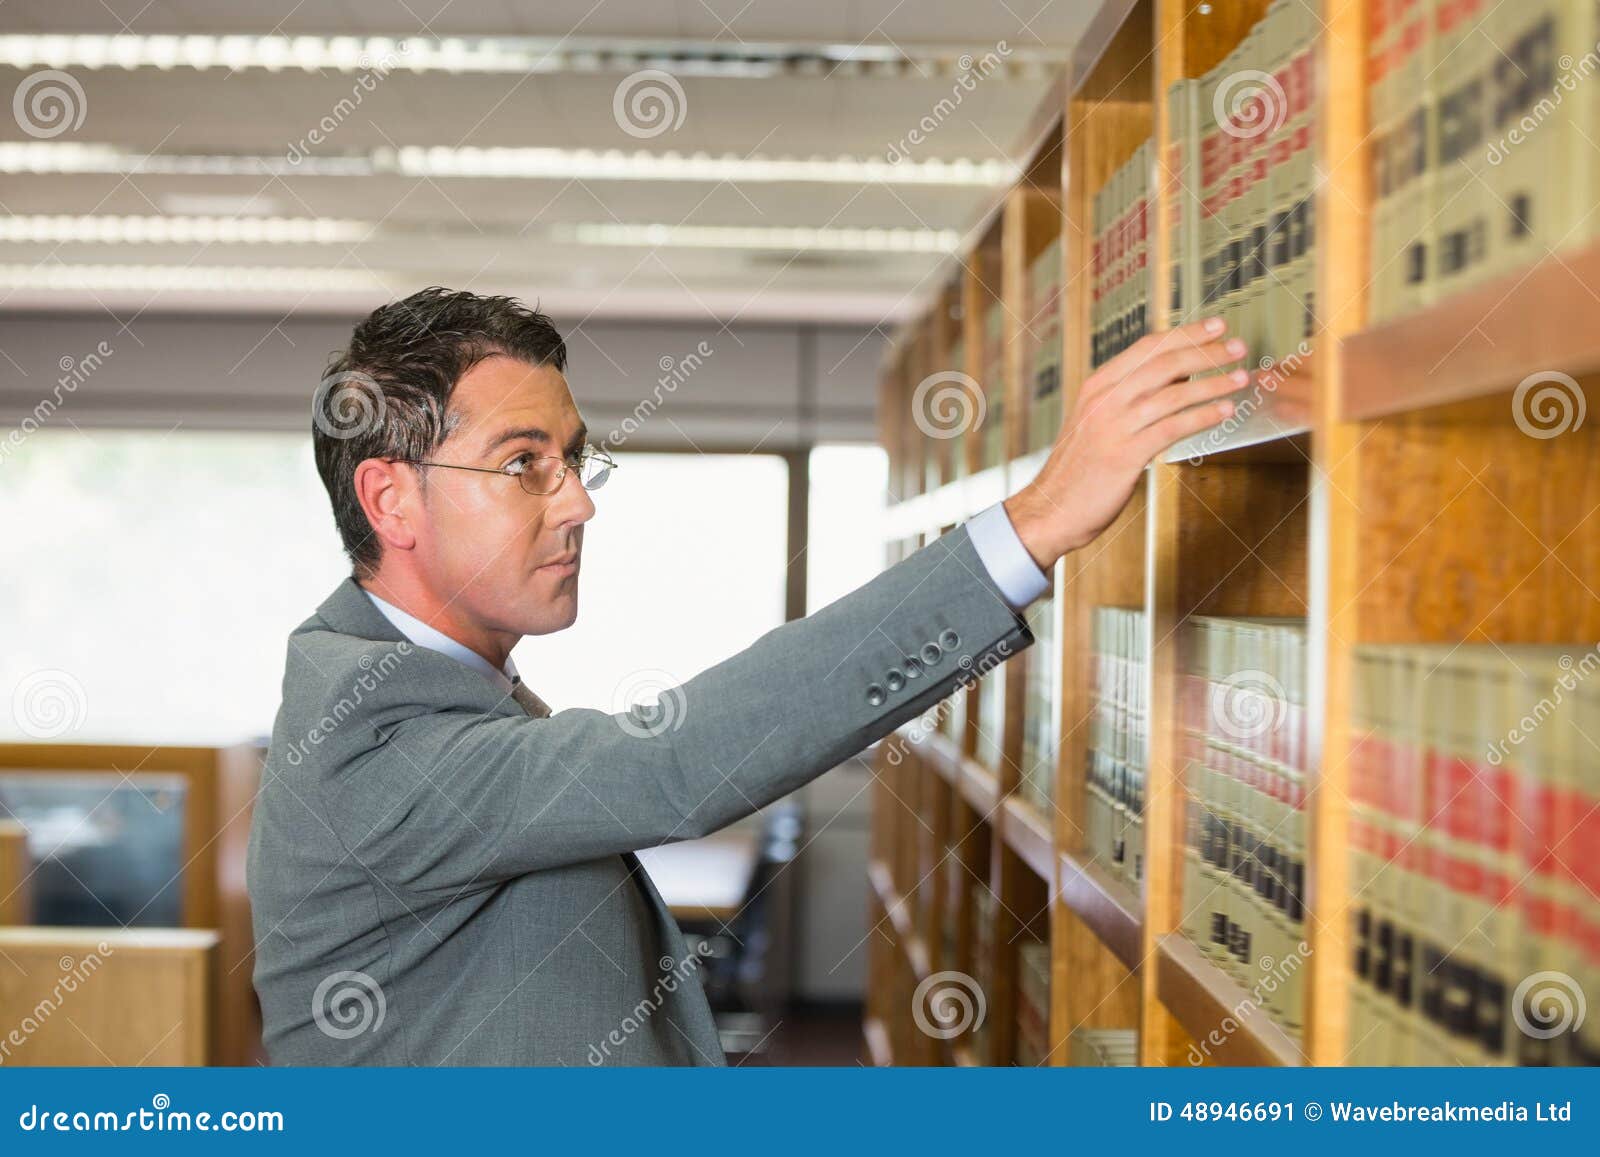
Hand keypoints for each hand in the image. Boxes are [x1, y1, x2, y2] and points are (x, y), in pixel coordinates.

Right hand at [1003, 317, 1244, 569]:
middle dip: (1206, 352)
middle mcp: (1104, 400)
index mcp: (1097, 386)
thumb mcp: (1098, 420)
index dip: (1185, 334)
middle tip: (1238, 347)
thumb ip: (1131, 396)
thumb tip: (1177, 374)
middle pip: (1163, 363)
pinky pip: (1172, 428)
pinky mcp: (1124, 456)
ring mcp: (1113, 427)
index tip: (1215, 326)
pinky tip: (1224, 412)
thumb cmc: (1079, 469)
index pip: (1147, 348)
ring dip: (1213, 384)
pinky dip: (1202, 417)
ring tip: (1241, 378)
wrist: (1050, 509)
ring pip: (1172, 394)